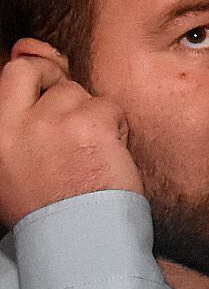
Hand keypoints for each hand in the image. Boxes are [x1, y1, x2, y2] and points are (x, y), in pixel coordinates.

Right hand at [0, 42, 142, 228]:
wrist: (77, 238)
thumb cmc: (47, 203)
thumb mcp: (14, 161)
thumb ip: (18, 111)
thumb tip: (27, 50)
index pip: (11, 74)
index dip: (35, 71)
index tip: (50, 85)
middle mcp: (15, 122)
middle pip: (38, 70)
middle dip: (58, 82)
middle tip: (73, 117)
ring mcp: (51, 120)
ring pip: (80, 94)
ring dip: (92, 117)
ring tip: (89, 155)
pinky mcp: (90, 123)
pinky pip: (110, 109)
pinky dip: (116, 130)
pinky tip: (108, 158)